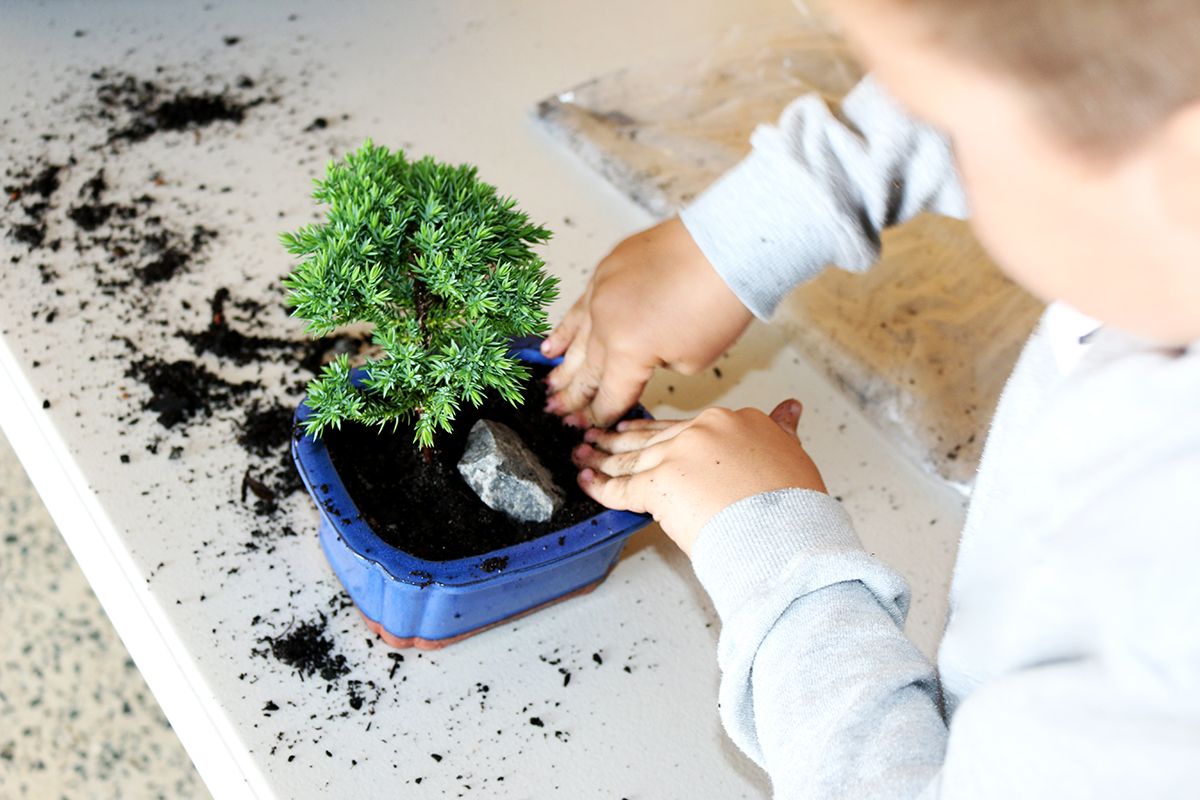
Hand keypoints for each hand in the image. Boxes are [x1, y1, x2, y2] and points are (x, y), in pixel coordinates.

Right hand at [542, 217, 752, 427]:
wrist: (727, 246)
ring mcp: (601, 293)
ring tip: (550, 388)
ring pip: (575, 340)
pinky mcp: (605, 270)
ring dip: (564, 368)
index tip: (589, 427)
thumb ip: (657, 368)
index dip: (600, 416)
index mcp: (627, 351)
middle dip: (574, 397)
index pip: (609, 396)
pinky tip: (551, 346)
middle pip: (587, 371)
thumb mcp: (693, 359)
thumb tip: (640, 364)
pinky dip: (564, 329)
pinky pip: (577, 307)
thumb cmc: (720, 301)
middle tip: (559, 414)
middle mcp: (606, 323)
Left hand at [571, 399, 827, 555]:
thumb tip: (791, 408)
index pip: (683, 425)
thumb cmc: (793, 506)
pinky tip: (586, 483)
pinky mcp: (659, 485)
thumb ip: (781, 428)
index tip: (640, 431)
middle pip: (651, 436)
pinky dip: (600, 486)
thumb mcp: (792, 453)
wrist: (785, 533)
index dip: (657, 430)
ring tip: (582, 456)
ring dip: (601, 457)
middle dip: (619, 439)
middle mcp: (702, 431)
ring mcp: (678, 455)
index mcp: (733, 420)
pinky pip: (621, 486)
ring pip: (631, 456)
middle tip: (595, 436)